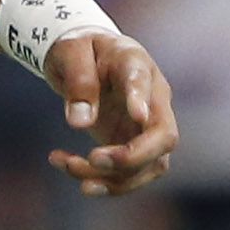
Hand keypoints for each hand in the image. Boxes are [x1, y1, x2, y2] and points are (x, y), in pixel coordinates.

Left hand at [44, 33, 176, 197]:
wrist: (83, 58)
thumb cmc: (79, 49)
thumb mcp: (70, 51)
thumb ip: (78, 81)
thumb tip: (80, 123)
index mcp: (135, 63)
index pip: (143, 82)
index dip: (141, 100)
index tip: (137, 115)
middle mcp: (152, 98)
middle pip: (165, 136)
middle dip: (133, 157)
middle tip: (93, 159)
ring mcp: (146, 127)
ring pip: (149, 166)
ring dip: (111, 177)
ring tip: (67, 165)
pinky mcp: (133, 147)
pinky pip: (127, 175)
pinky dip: (99, 180)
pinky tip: (64, 164)